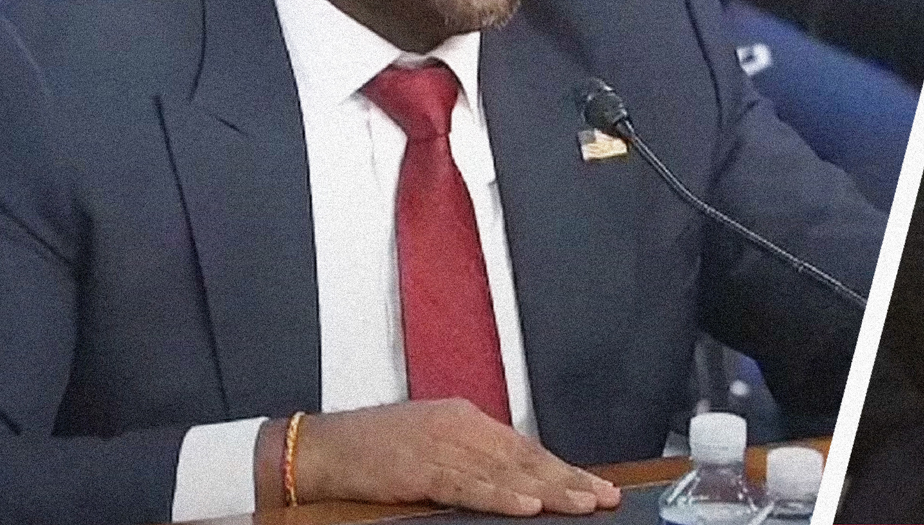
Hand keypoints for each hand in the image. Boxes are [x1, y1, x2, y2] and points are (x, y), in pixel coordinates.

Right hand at [275, 400, 619, 515]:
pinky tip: (527, 505)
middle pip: (525, 457)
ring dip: (548, 490)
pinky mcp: (420, 468)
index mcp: (465, 418)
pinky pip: (468, 486)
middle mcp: (460, 426)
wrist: (319, 447)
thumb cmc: (372, 448)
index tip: (594, 485)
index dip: (562, 468)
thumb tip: (513, 477)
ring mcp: (442, 446)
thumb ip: (471, 457)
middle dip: (568, 479)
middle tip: (604, 496)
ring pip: (506, 472)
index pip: (525, 447)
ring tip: (582, 504)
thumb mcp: (431, 442)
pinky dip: (500, 497)